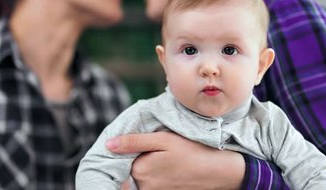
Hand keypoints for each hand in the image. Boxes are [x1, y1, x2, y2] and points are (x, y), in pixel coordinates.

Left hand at [106, 131, 244, 189]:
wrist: (217, 171)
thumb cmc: (191, 151)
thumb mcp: (163, 140)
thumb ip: (134, 142)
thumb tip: (108, 144)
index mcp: (140, 170)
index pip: (125, 156)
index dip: (134, 146)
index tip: (148, 141)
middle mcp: (144, 186)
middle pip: (134, 166)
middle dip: (143, 156)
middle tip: (162, 148)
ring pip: (144, 175)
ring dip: (152, 165)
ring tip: (170, 158)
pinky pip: (154, 183)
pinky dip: (160, 175)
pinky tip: (173, 168)